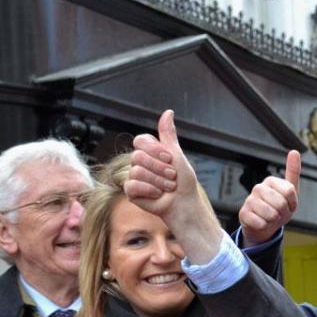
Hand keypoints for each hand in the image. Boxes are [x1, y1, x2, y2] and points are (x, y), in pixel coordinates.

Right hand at [125, 110, 223, 263]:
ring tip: (168, 188)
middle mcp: (140, 163)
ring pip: (136, 172)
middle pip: (138, 156)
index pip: (141, 141)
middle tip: (172, 177)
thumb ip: (168, 135)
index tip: (170, 159)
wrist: (184, 204)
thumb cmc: (184, 182)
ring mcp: (134, 177)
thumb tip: (168, 112)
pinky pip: (132, 185)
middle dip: (160, 168)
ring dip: (158, 182)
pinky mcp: (131, 192)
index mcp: (150, 152)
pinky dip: (149, 190)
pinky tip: (158, 195)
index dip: (155, 150)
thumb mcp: (178, 155)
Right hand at [239, 150, 300, 244]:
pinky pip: (261, 223)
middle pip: (281, 204)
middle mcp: (258, 188)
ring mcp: (249, 200)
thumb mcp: (290, 191)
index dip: (293, 203)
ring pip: (271, 214)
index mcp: (271, 181)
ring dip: (275, 221)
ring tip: (271, 217)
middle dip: (284, 213)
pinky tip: (262, 222)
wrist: (265, 225)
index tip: (289, 204)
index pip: (289, 191)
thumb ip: (293, 172)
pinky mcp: (243, 214)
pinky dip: (265, 226)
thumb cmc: (279, 207)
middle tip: (279, 213)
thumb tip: (294, 151)